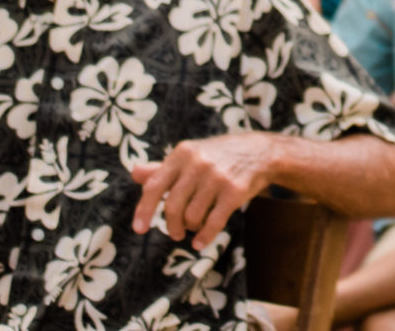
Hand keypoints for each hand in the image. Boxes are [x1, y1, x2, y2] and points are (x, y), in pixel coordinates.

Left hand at [129, 131, 277, 248]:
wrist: (260, 151)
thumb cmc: (217, 156)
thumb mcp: (190, 155)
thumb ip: (162, 168)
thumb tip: (134, 173)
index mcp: (182, 153)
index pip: (154, 186)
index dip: (143, 210)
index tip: (139, 229)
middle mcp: (197, 163)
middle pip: (172, 206)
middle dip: (171, 225)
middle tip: (175, 233)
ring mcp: (217, 177)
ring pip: (192, 216)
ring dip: (190, 228)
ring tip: (194, 227)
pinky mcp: (235, 191)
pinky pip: (214, 222)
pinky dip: (204, 237)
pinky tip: (200, 243)